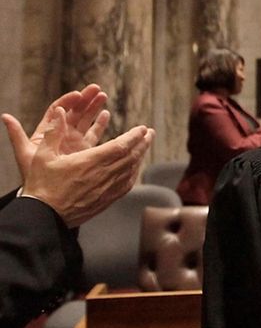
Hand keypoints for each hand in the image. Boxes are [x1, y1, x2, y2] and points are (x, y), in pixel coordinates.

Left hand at [3, 84, 108, 181]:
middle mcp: (62, 134)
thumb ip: (16, 134)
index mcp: (47, 132)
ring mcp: (74, 141)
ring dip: (94, 108)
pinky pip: (94, 134)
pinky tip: (106, 114)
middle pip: (74, 112)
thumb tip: (5, 116)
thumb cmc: (34, 176)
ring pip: (85, 120)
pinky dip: (100, 124)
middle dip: (85, 99)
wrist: (48, 195)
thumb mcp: (25, 153)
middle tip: (96, 89)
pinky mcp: (85, 150)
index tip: (78, 95)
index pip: (58, 110)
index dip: (68, 101)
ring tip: (103, 96)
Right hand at [5, 106, 154, 227]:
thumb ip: (53, 132)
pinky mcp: (107, 200)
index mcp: (91, 162)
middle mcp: (103, 175)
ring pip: (131, 170)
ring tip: (145, 146)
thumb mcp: (42, 156)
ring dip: (140, 156)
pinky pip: (127, 184)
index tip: (143, 128)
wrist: (45, 216)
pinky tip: (135, 168)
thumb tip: (59, 111)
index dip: (134, 136)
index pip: (121, 145)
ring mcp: (107, 189)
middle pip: (131, 156)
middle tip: (150, 133)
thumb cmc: (42, 185)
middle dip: (143, 143)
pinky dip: (134, 173)